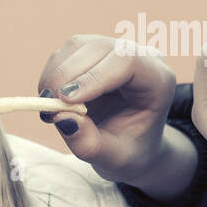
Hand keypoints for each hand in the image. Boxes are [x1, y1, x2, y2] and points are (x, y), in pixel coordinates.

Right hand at [36, 35, 191, 196]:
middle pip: (98, 48)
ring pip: (77, 46)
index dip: (94, 76)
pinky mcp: (93, 51)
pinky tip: (54, 100)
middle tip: (49, 109)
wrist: (132, 143)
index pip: (127, 61)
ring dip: (55, 75)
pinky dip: (51, 75)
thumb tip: (63, 118)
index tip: (66, 101)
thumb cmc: (130, 151)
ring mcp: (115, 50)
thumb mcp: (115, 160)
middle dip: (66, 76)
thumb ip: (90, 144)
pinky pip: (65, 53)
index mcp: (158, 80)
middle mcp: (140, 57)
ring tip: (51, 107)